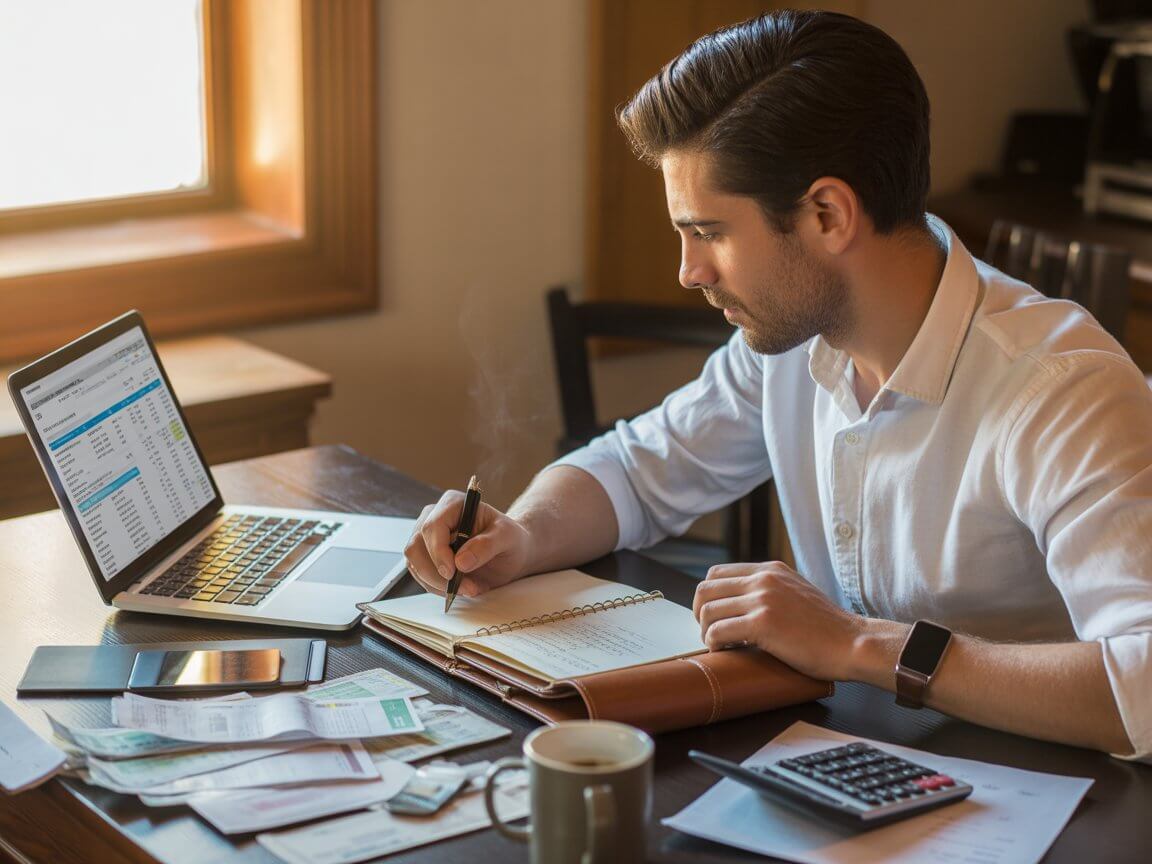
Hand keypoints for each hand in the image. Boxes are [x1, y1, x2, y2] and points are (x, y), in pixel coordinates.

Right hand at [404, 490, 532, 598]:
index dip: (438, 551)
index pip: (432, 526)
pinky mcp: (425, 557)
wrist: (509, 552)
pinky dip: (438, 588)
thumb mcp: (508, 537)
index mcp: (453, 504)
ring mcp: (426, 538)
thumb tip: (461, 561)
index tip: (452, 572)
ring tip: (469, 588)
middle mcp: (434, 517)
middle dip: (436, 573)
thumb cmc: (509, 538)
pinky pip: (421, 576)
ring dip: (437, 584)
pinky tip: (461, 588)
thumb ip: (487, 545)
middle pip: (416, 546)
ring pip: (415, 563)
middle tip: (464, 588)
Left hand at [692, 561, 863, 680]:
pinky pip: (718, 631)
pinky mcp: (762, 623)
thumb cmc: (828, 628)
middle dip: (700, 614)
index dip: (708, 597)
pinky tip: (726, 653)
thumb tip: (741, 603)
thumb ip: (771, 589)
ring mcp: (762, 599)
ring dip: (706, 632)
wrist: (853, 643)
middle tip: (709, 633)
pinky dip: (715, 645)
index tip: (713, 616)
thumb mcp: (796, 592)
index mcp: (770, 569)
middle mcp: (763, 578)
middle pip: (705, 589)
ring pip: (708, 611)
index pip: (717, 573)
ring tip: (719, 646)